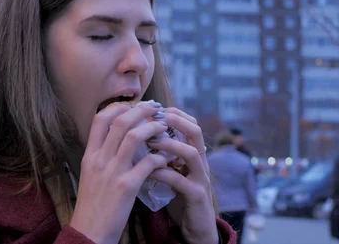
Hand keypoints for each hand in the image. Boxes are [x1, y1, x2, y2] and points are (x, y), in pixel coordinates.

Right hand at [70, 102, 168, 243]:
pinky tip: (165, 159)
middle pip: (120, 122)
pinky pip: (147, 163)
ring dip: (152, 128)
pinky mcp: (126, 186)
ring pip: (134, 137)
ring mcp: (112, 172)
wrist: (89, 233)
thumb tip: (116, 139)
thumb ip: (101, 156)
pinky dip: (159, 157)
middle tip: (155, 108)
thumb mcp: (90, 175)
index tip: (134, 105)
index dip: (118, 107)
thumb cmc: (92, 205)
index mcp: (90, 155)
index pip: (100, 119)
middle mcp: (99, 159)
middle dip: (140, 110)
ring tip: (164, 127)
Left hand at [148, 108, 218, 243]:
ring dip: (169, 144)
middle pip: (196, 131)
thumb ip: (162, 157)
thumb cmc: (178, 198)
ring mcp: (200, 178)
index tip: (153, 108)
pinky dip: (161, 172)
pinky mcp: (196, 196)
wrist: (195, 229)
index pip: (190, 124)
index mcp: (194, 155)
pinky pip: (179, 180)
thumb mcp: (171, 172)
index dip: (174, 113)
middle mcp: (200, 163)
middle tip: (155, 116)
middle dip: (176, 120)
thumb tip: (138, 136)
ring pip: (190, 153)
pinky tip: (146, 171)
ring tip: (149, 141)